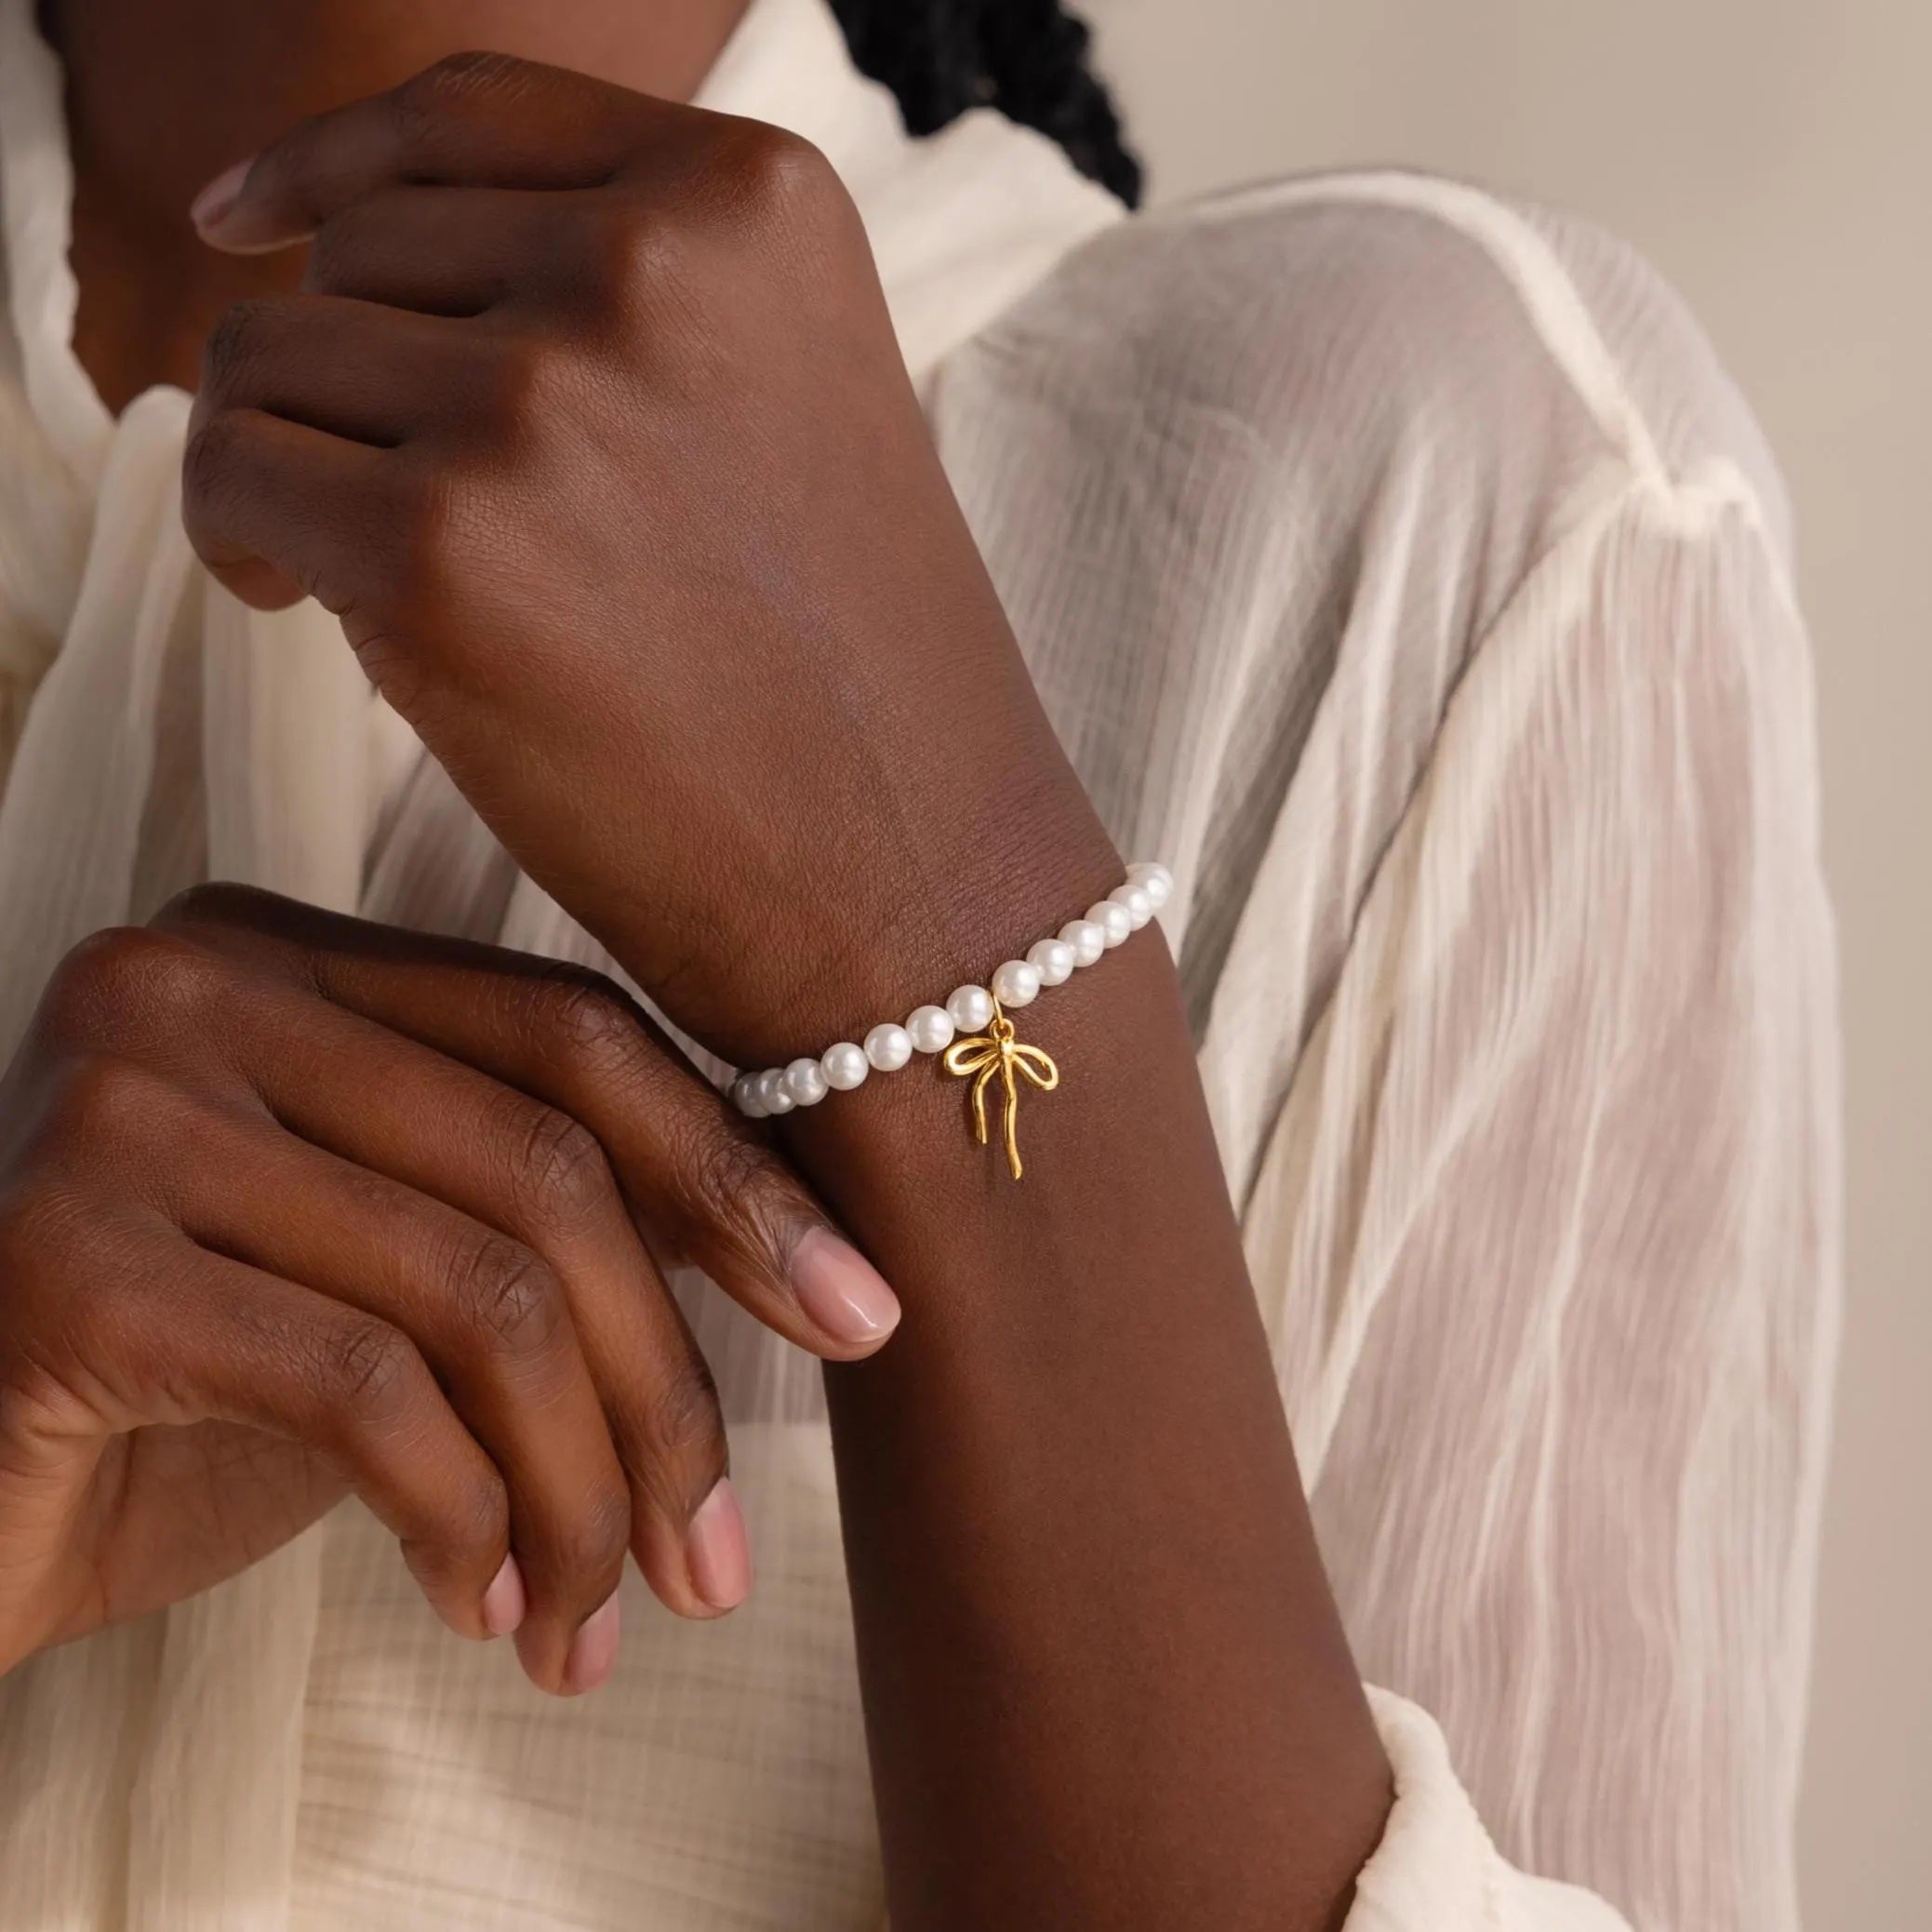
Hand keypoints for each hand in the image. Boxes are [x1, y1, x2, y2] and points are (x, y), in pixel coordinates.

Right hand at [0, 884, 898, 1691]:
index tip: (860, 1315)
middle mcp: (197, 984)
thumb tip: (801, 1268)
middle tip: (715, 1561)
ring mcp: (123, 1105)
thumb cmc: (174, 1392)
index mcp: (290, 957)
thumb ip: (532, 1227)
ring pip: (481, 1291)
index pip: (574, 1037)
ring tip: (591, 1622)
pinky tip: (472, 1605)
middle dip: (667, 1388)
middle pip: (548, 1170)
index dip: (737, 1176)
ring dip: (577, 1489)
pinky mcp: (64, 1258)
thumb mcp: (382, 1278)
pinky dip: (458, 1515)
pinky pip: (363, 1388)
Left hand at [179, 54, 1117, 1065]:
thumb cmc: (848, 677)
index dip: (331, 164)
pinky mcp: (442, 546)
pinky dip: (236, 537)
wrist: (911, 878)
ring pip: (272, 353)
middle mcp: (647, 263)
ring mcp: (543, 398)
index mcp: (756, 203)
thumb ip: (623, 299)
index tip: (248, 220)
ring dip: (290, 456)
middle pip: (358, 251)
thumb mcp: (789, 404)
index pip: (469, 113)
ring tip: (360, 571)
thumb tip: (350, 269)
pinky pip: (232, 473)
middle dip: (351, 378)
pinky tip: (299, 602)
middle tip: (409, 513)